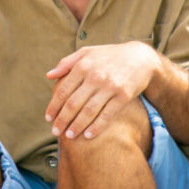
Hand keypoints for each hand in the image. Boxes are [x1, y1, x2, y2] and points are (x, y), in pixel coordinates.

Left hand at [44, 42, 159, 139]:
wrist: (140, 58)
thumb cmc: (109, 56)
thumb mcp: (87, 52)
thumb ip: (67, 62)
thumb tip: (48, 75)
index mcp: (83, 65)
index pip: (64, 90)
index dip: (54, 106)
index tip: (48, 118)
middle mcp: (95, 76)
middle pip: (74, 103)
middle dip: (63, 119)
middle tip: (56, 131)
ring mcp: (110, 86)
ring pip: (89, 111)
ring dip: (77, 126)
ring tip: (69, 135)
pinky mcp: (124, 96)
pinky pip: (107, 115)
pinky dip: (97, 127)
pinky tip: (88, 135)